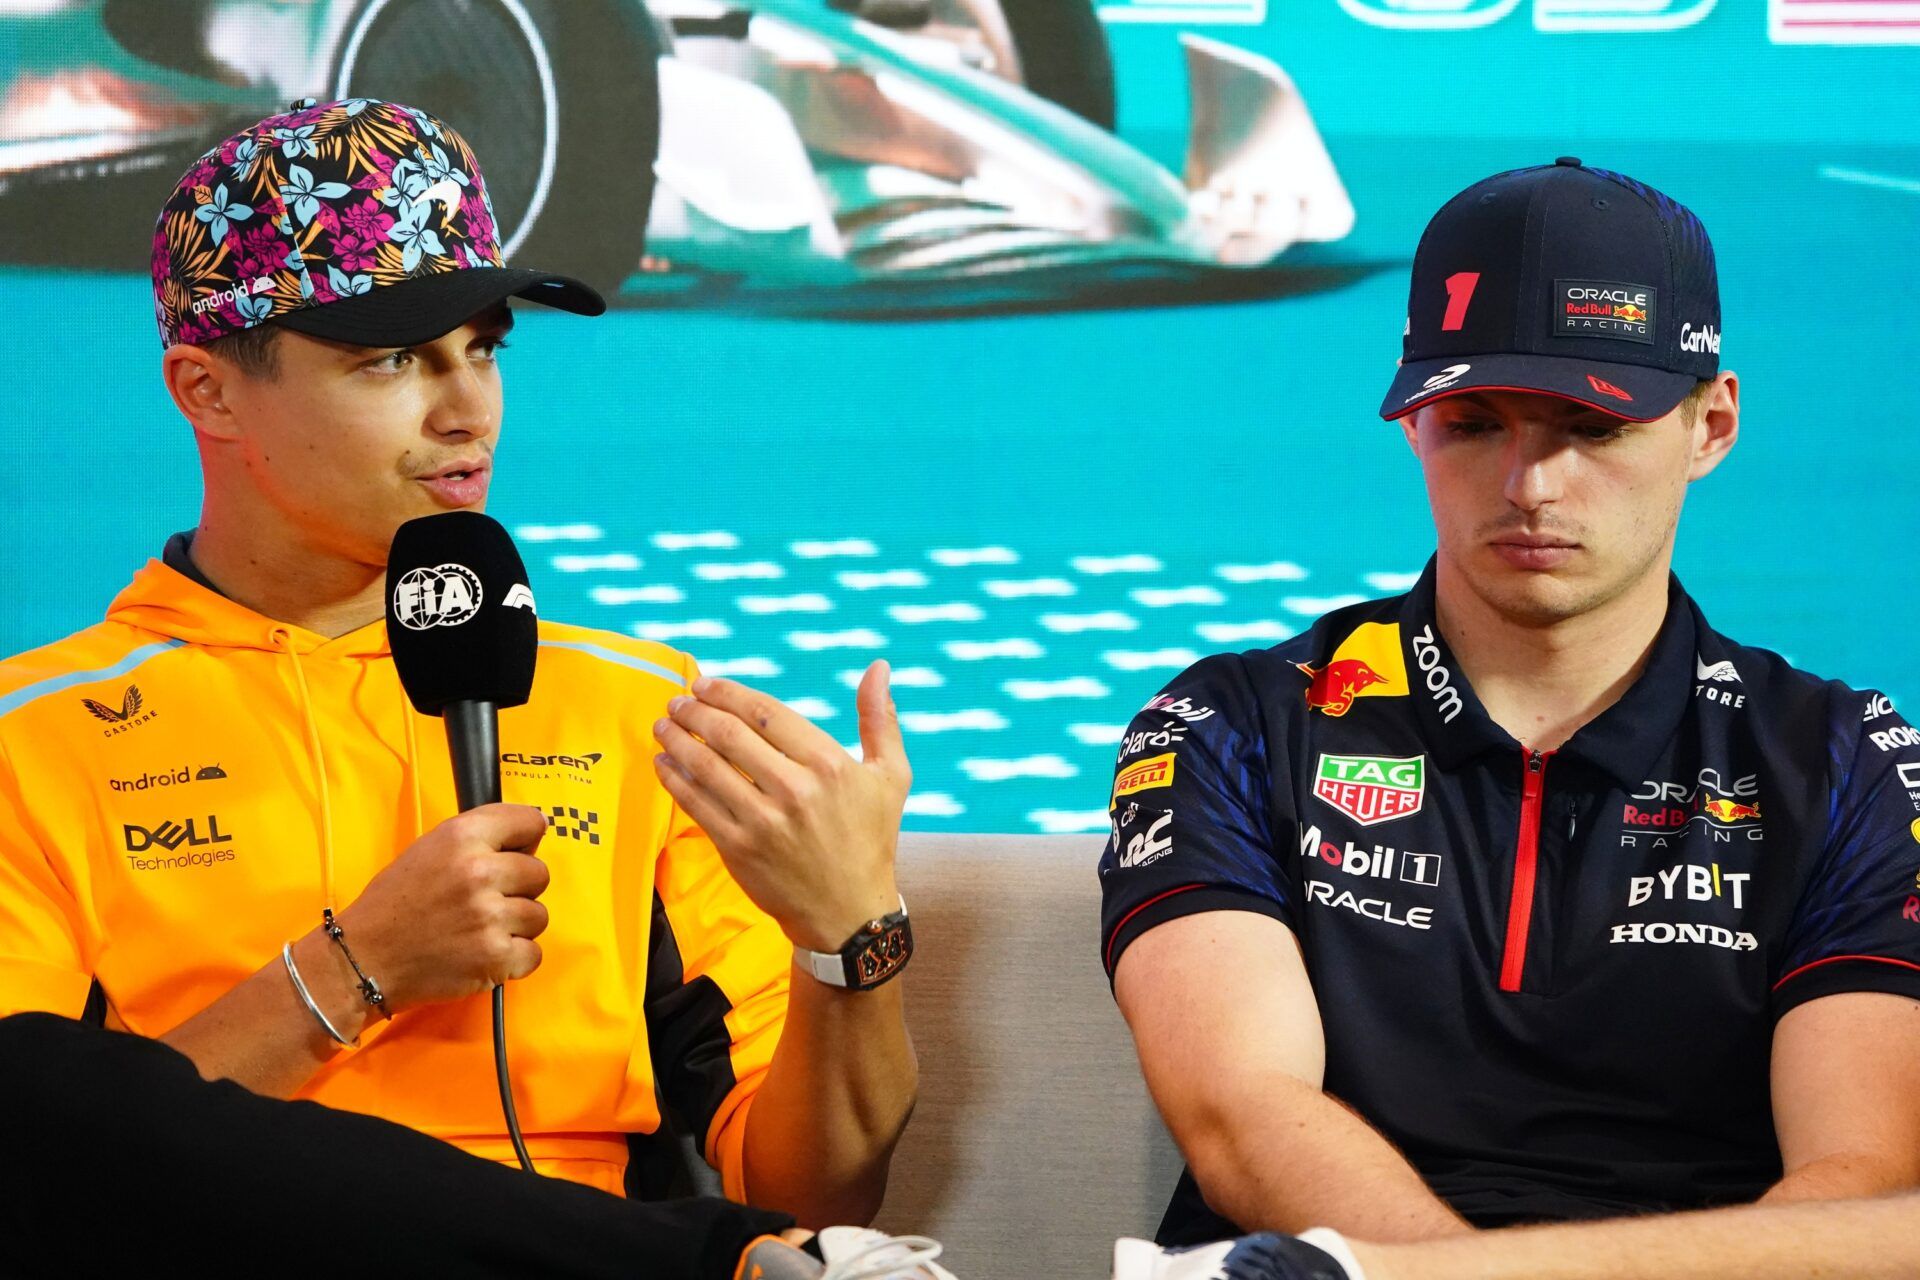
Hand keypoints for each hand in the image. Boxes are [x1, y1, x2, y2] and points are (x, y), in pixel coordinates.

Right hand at [332, 803, 551, 1013]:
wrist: (363, 958)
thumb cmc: (395, 902)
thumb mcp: (430, 848)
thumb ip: (480, 836)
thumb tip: (536, 829)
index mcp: (463, 837)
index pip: (530, 822)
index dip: (526, 840)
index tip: (516, 853)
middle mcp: (479, 872)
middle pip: (539, 874)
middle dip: (519, 889)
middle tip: (484, 901)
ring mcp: (489, 917)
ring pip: (538, 916)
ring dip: (516, 926)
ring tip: (478, 930)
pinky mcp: (495, 957)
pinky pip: (533, 954)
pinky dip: (514, 959)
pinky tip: (484, 954)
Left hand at [652, 661, 911, 952]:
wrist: (849, 912)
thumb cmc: (870, 839)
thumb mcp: (890, 776)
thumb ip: (880, 718)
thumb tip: (879, 666)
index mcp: (829, 764)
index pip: (766, 712)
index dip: (728, 693)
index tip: (705, 684)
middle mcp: (795, 790)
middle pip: (730, 735)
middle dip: (695, 711)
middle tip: (677, 701)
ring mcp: (763, 821)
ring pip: (706, 767)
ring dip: (677, 740)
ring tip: (663, 725)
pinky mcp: (739, 849)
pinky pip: (696, 804)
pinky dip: (674, 779)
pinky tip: (663, 763)